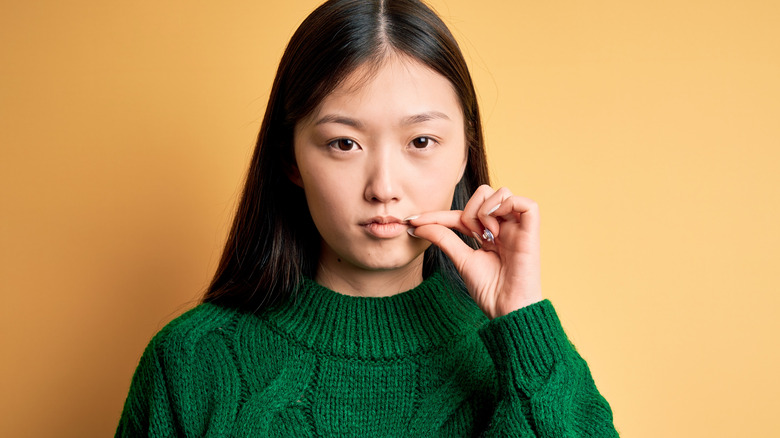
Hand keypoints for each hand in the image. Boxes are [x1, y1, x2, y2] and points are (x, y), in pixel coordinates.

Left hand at [407, 185, 541, 318]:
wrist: (505, 309)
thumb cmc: (489, 290)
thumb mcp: (461, 259)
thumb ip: (444, 238)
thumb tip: (418, 226)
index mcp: (490, 233)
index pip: (461, 214)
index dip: (437, 215)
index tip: (412, 222)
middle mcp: (505, 226)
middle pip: (485, 191)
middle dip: (469, 210)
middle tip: (472, 236)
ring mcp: (519, 227)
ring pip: (502, 192)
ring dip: (485, 210)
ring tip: (487, 236)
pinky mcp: (532, 231)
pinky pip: (525, 203)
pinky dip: (505, 207)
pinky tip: (496, 230)